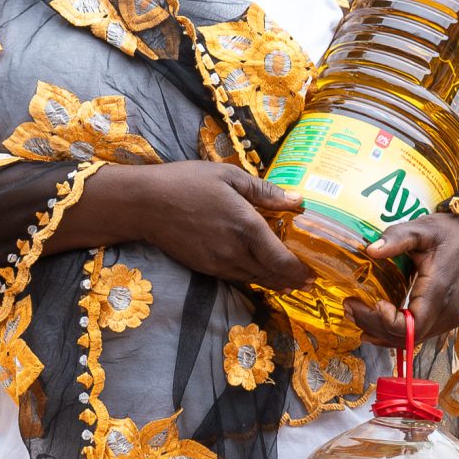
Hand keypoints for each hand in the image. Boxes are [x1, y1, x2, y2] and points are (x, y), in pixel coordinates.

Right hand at [138, 161, 310, 291]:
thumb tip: (298, 201)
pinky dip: (254, 278)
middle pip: (272, 276)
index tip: (314, 274)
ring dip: (274, 282)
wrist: (145, 204)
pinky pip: (238, 278)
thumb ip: (267, 192)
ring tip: (290, 280)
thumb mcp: (230, 177)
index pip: (282, 261)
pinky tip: (260, 272)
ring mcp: (219, 264)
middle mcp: (236, 252)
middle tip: (308, 281)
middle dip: (292, 281)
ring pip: (255, 280)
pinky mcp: (205, 268)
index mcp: (247, 228)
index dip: (300, 272)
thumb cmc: (188, 183)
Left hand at [347, 211, 458, 346]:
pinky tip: (379, 323)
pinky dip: (397, 332)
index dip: (386, 323)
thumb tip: (370, 249)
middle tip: (350, 307)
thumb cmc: (453, 231)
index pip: (410, 326)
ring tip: (358, 314)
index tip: (371, 303)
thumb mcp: (423, 229)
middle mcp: (447, 311)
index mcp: (438, 291)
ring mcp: (450, 317)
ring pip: (412, 339)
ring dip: (383, 331)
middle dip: (374, 326)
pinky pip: (420, 333)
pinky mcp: (449, 316)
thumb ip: (396, 237)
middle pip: (406, 337)